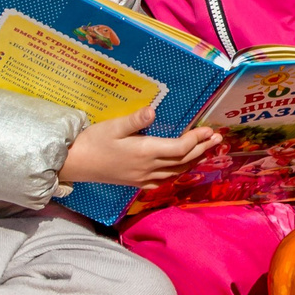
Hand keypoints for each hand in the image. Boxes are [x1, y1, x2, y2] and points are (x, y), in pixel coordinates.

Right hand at [63, 107, 220, 187]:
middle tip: (218, 139)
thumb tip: (152, 111)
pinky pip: (165, 180)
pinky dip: (179, 173)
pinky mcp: (137, 183)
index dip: (196, 140)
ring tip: (207, 151)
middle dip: (203, 149)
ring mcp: (143, 178)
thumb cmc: (93, 142)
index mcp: (144, 152)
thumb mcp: (112, 126)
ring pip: (177, 172)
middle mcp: (148, 168)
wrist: (75, 165)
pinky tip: (183, 168)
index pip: (179, 148)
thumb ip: (134, 120)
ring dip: (194, 161)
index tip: (209, 130)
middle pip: (183, 161)